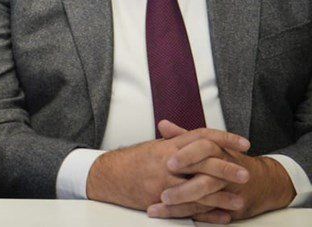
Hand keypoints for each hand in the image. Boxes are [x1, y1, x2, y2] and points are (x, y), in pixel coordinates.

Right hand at [87, 121, 249, 211]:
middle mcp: (167, 161)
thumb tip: (205, 139)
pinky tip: (222, 217)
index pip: (201, 136)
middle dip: (226, 169)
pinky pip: (187, 209)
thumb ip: (180, 143)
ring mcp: (163, 181)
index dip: (224, 138)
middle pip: (202, 162)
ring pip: (197, 190)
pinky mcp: (159, 200)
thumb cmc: (135, 161)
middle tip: (246, 175)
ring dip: (220, 197)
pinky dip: (206, 215)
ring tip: (239, 202)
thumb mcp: (158, 147)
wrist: (108, 176)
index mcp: (169, 145)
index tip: (244, 144)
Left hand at [146, 121, 295, 222]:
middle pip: (206, 180)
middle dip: (184, 189)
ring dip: (182, 205)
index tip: (169, 163)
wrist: (263, 181)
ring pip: (206, 199)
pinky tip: (172, 216)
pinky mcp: (231, 208)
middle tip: (163, 194)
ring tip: (160, 207)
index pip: (204, 149)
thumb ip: (184, 136)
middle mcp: (226, 171)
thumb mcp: (209, 145)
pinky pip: (209, 213)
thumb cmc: (229, 160)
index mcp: (218, 151)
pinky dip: (191, 215)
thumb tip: (163, 125)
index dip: (187, 155)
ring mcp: (229, 192)